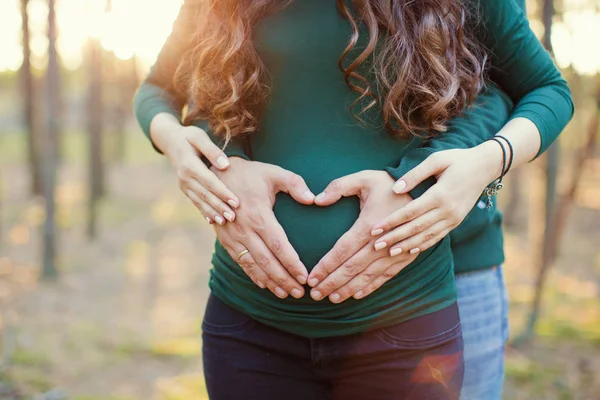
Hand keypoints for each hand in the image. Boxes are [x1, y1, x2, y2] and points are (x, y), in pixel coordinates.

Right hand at [161, 124, 239, 224]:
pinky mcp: (184, 188)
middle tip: (234, 217)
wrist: (170, 141)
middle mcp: (185, 177)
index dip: (223, 192)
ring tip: (225, 222)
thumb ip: (212, 151)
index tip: (236, 202)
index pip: (210, 182)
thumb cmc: (189, 136)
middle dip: (220, 207)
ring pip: (200, 201)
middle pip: (205, 195)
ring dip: (212, 212)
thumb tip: (225, 165)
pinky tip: (212, 221)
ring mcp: (183, 184)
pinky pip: (195, 201)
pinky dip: (203, 211)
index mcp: (189, 165)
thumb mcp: (199, 137)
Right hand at [212, 158, 315, 298]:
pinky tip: (264, 285)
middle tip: (299, 293)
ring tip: (284, 294)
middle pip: (267, 261)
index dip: (292, 264)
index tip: (305, 277)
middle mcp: (244, 230)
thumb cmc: (250, 174)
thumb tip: (313, 199)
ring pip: (253, 265)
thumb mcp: (274, 173)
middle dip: (284, 279)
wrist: (215, 174)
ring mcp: (233, 236)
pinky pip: (240, 262)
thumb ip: (295, 184)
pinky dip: (252, 275)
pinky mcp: (225, 239)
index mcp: (259, 215)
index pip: (279, 246)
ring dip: (269, 282)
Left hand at [307, 171, 418, 302]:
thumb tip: (317, 200)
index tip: (311, 278)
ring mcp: (395, 252)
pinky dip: (370, 287)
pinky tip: (356, 295)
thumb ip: (338, 186)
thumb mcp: (363, 178)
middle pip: (352, 268)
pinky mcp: (404, 257)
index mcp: (370, 224)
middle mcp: (382, 242)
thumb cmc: (388, 184)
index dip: (326, 266)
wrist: (424, 192)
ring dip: (348, 289)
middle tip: (315, 295)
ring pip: (367, 276)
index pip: (342, 250)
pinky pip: (385, 276)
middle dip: (332, 283)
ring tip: (332, 298)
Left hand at [371, 143, 501, 254]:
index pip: (410, 212)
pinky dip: (423, 245)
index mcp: (440, 194)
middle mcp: (447, 210)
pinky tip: (409, 250)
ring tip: (389, 252)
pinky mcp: (456, 222)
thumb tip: (395, 189)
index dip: (391, 222)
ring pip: (426, 236)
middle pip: (416, 228)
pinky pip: (437, 237)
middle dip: (394, 237)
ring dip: (406, 245)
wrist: (485, 167)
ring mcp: (453, 218)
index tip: (375, 228)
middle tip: (376, 245)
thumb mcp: (436, 160)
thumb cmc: (457, 159)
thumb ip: (415, 174)